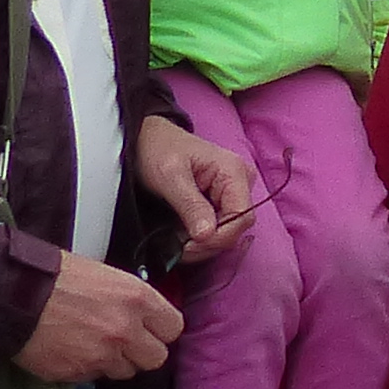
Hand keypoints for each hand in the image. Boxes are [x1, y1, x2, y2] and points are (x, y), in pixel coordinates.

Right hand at [14, 252, 184, 381]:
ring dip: (114, 362)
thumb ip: (132, 300)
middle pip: (156, 358)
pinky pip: (94, 378)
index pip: (173, 328)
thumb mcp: (107, 276)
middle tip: (124, 342)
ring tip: (93, 344)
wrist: (17, 295)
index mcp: (138, 299)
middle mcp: (126, 330)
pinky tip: (72, 350)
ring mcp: (103, 356)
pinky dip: (87, 368)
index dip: (161, 330)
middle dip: (141, 351)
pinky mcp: (78, 374)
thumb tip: (143, 315)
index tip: (151, 329)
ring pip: (125, 371)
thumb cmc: (59, 276)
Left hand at [132, 114, 255, 266]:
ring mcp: (232, 193)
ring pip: (228, 232)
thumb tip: (207, 236)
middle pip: (237, 227)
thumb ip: (191, 206)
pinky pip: (218, 228)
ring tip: (177, 242)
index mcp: (234, 172)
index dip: (219, 237)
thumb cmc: (158, 150)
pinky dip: (200, 238)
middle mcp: (240, 182)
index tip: (190, 246)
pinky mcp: (221, 202)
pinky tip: (182, 237)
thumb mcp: (170, 177)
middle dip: (209, 243)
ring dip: (203, 244)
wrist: (146, 140)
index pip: (242, 216)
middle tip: (178, 249)